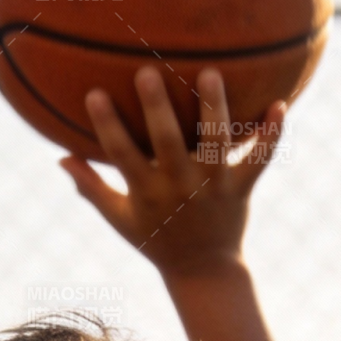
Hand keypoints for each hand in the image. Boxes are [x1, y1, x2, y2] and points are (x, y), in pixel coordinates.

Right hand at [60, 67, 284, 281]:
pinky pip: (260, 160)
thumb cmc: (156, 239)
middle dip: (157, 108)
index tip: (93, 93)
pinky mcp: (241, 188)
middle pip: (167, 143)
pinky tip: (281, 105)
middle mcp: (180, 186)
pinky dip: (273, 136)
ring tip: (211, 72)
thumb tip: (60, 158)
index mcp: (147, 192)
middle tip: (146, 70)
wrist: (203, 270)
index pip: (121, 155)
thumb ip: (91, 188)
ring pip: (216, 143)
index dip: (106, 125)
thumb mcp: (119, 219)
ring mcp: (213, 186)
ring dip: (214, 109)